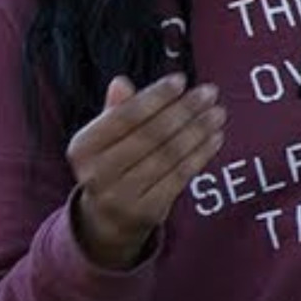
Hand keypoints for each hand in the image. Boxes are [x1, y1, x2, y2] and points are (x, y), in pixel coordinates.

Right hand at [64, 74, 226, 267]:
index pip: (125, 116)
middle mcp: (96, 174)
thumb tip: (120, 82)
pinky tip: (216, 137)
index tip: (181, 80)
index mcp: (83, 148)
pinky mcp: (147, 211)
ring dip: (198, 130)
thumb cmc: (113, 164)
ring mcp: (121, 196)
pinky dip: (201, 154)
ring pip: (169, 155)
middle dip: (184, 110)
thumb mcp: (106, 138)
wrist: (108, 220)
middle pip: (151, 135)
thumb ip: (116, 111)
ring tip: (217, 113)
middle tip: (210, 92)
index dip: (155, 97)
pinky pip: (180, 176)